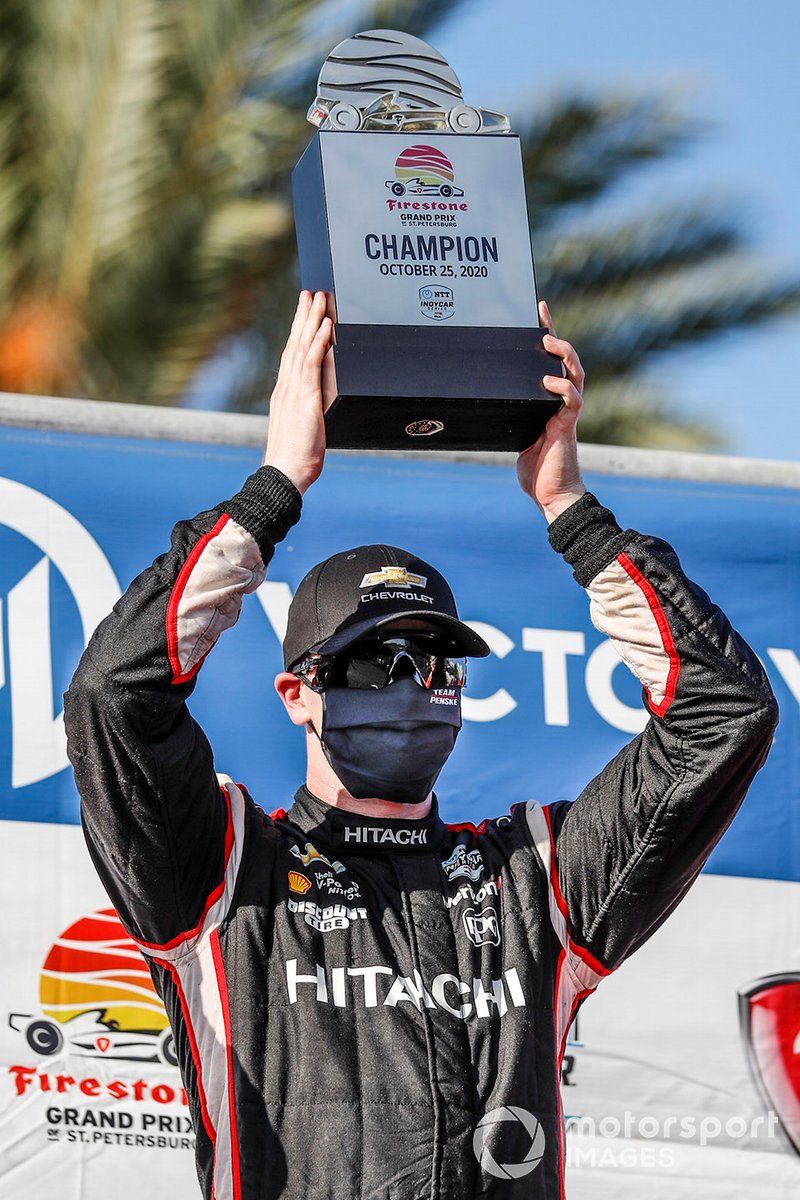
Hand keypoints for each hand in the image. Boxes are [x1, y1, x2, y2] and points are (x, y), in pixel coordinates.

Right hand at [262, 291, 332, 494]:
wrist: (285, 473)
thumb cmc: (295, 459)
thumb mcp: (304, 429)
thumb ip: (309, 413)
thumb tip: (318, 406)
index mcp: (284, 393)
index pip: (291, 355)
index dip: (298, 332)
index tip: (303, 314)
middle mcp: (286, 386)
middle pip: (294, 343)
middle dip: (303, 316)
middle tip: (310, 293)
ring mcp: (293, 389)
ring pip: (302, 345)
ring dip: (312, 319)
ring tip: (319, 298)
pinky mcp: (304, 396)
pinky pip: (313, 361)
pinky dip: (319, 340)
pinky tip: (326, 324)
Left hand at [516, 300, 585, 522]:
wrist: (551, 495)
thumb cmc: (535, 469)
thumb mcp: (515, 435)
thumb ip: (509, 417)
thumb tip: (482, 401)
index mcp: (549, 401)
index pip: (550, 362)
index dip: (547, 335)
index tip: (538, 311)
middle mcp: (561, 403)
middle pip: (566, 361)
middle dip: (556, 337)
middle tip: (542, 322)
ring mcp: (566, 413)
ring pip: (574, 374)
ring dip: (564, 356)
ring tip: (549, 342)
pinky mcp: (567, 427)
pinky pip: (571, 401)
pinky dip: (562, 388)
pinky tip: (550, 380)